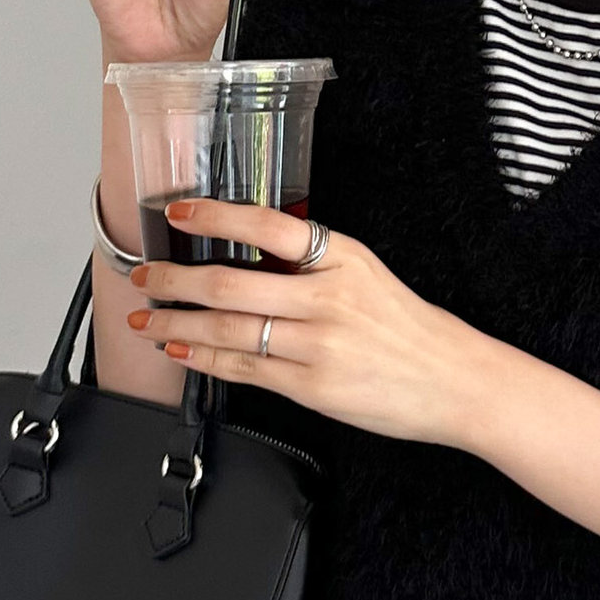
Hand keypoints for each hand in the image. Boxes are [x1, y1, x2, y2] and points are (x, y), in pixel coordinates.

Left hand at [124, 198, 490, 447]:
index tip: (180, 213)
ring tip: (147, 319)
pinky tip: (183, 350)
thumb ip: (316, 266)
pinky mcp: (312, 386)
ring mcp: (319, 344)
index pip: (269, 226)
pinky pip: (244, 368)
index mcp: (345, 258)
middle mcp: (329, 298)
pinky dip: (205, 358)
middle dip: (175, 280)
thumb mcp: (370, 276)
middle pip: (232, 282)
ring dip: (176, 323)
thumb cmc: (413, 331)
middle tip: (144, 275)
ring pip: (228, 328)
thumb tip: (251, 257)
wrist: (455, 381)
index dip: (216, 217)